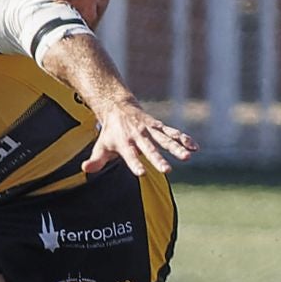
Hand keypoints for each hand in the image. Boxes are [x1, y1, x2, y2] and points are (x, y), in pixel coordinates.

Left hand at [82, 101, 197, 175]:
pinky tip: (195, 147)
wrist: (118, 108)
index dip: (135, 164)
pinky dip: (184, 138)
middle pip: (150, 149)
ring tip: (187, 157)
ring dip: (176, 148)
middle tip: (167, 170)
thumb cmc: (110, 133)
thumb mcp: (100, 146)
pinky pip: (173, 133)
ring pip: (165, 139)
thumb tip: (85, 169)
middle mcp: (138, 136)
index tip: (141, 173)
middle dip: (158, 159)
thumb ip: (95, 160)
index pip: (129, 156)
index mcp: (124, 143)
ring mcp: (150, 130)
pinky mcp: (159, 127)